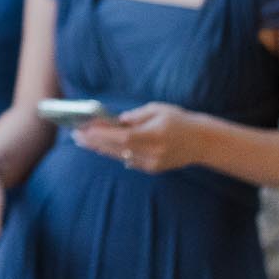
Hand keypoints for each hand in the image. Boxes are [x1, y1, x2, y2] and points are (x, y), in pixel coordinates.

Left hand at [72, 102, 198, 173]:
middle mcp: (152, 152)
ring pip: (119, 156)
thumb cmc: (179, 120)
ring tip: (83, 140)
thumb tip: (116, 121)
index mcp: (155, 135)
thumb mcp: (158, 110)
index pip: (123, 137)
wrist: (202, 142)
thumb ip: (136, 116)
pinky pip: (128, 160)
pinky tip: (101, 146)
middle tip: (76, 134)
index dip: (102, 134)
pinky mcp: (152, 169)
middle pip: (117, 149)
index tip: (85, 129)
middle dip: (94, 141)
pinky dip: (115, 152)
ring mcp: (152, 163)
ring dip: (100, 148)